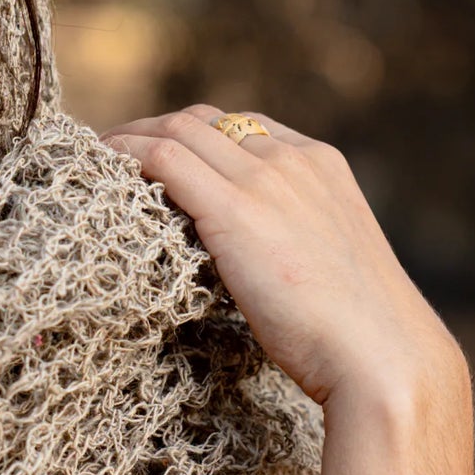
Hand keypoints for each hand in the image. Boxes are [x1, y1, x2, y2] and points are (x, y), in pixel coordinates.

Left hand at [102, 104, 459, 410]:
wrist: (379, 354)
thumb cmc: (352, 332)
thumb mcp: (325, 264)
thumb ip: (289, 242)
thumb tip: (254, 264)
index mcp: (320, 164)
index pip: (243, 126)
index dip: (192, 134)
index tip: (159, 152)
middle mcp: (292, 159)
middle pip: (205, 120)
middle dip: (154, 129)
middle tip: (114, 151)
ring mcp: (265, 180)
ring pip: (178, 131)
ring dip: (130, 139)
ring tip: (94, 160)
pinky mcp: (234, 210)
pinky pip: (164, 159)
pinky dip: (126, 156)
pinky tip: (99, 169)